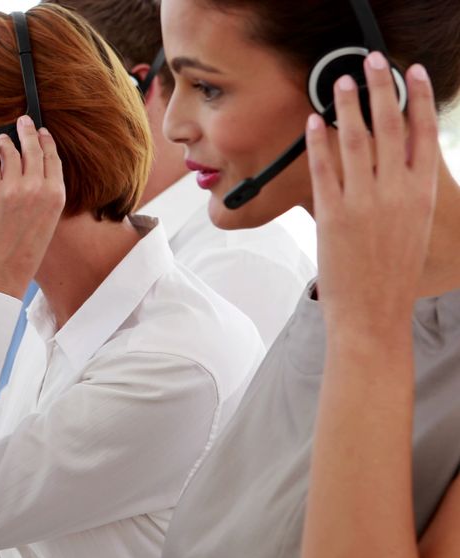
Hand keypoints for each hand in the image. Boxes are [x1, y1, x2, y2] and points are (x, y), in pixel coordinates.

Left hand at [0, 114, 63, 299]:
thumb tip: (31, 167)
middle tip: (23, 121)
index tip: (42, 132)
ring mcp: (13, 188)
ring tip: (0, 139)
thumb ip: (43, 194)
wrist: (2, 271)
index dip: (46, 141)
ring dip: (4, 140)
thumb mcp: (46, 221)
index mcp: (55, 196)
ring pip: (9, 149)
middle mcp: (37, 188)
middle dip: (27, 131)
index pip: (53, 158)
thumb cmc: (23, 251)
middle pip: (33, 148)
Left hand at [307, 53, 438, 333]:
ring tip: (340, 82)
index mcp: (421, 193)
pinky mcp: (332, 213)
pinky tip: (314, 121)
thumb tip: (394, 155)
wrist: (373, 312)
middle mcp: (396, 192)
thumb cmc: (392, 272)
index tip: (412, 74)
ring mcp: (363, 201)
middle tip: (372, 63)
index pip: (424, 132)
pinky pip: (323, 167)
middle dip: (380, 88)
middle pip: (388, 126)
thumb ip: (406, 188)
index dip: (418, 98)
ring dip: (347, 105)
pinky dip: (318, 141)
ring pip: (355, 140)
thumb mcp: (413, 224)